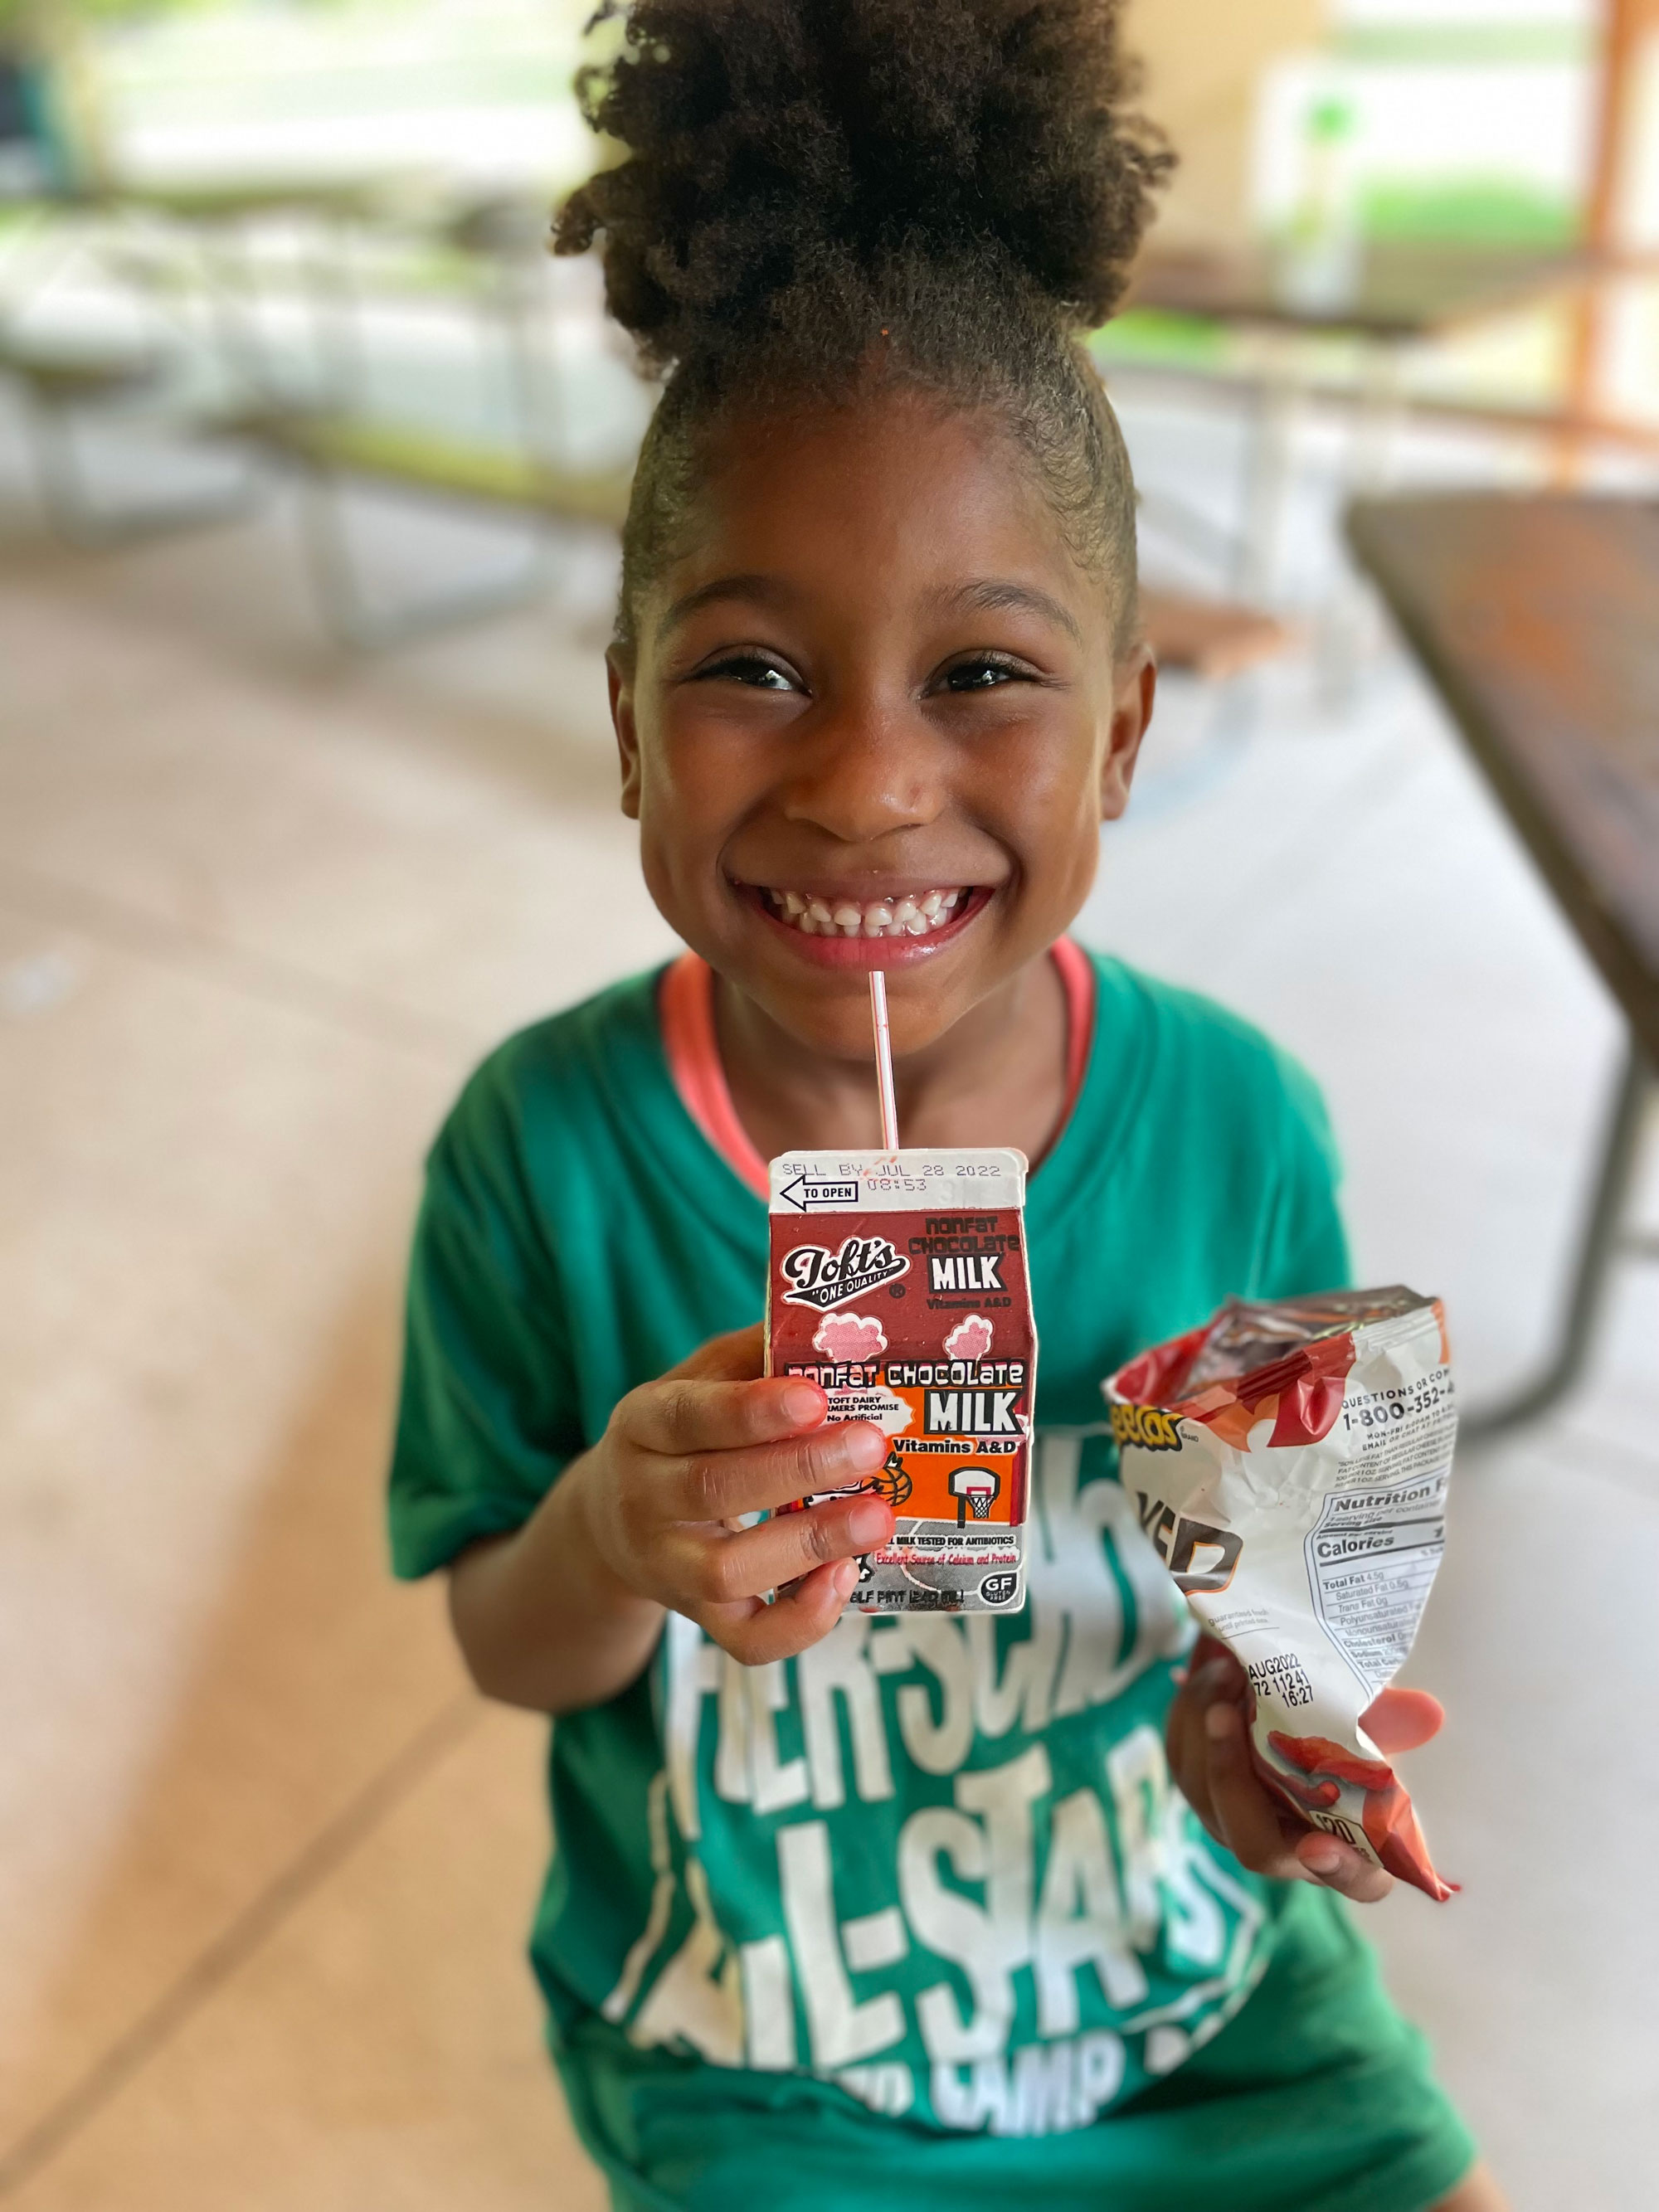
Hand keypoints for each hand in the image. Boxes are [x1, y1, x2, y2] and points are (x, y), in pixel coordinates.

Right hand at [571, 1321, 894, 1665]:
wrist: (612, 1521)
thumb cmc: (684, 1435)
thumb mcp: (699, 1379)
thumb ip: (754, 1354)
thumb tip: (834, 1326)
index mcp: (643, 1424)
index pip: (688, 1417)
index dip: (751, 1411)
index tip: (815, 1397)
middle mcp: (644, 1498)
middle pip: (712, 1490)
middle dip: (799, 1468)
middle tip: (872, 1445)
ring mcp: (667, 1566)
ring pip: (726, 1571)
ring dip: (807, 1545)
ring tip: (876, 1516)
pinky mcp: (698, 1617)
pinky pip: (745, 1641)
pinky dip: (799, 1623)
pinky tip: (846, 1578)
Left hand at [1167, 1636, 1443, 1903]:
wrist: (1283, 1708)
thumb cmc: (1337, 1727)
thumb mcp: (1368, 1720)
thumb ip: (1392, 1720)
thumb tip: (1427, 1712)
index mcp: (1350, 1845)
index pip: (1359, 1881)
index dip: (1342, 1871)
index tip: (1322, 1846)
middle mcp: (1287, 1849)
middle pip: (1256, 1845)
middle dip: (1234, 1778)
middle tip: (1227, 1713)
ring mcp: (1232, 1821)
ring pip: (1205, 1793)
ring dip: (1206, 1729)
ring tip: (1225, 1670)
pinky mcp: (1196, 1785)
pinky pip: (1183, 1756)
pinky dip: (1191, 1711)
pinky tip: (1211, 1669)